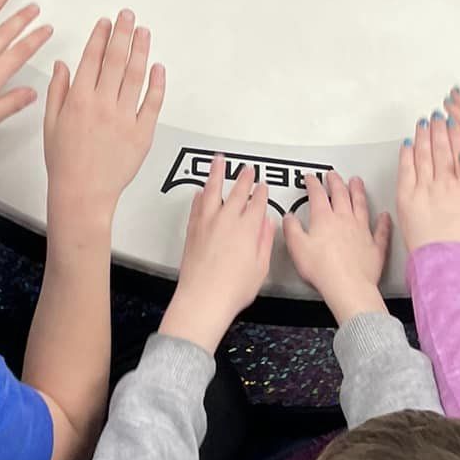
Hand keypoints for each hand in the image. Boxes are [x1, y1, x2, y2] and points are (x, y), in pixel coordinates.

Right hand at [43, 9, 164, 219]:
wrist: (82, 194)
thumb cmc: (65, 163)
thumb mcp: (50, 123)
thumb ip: (58, 90)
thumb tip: (63, 65)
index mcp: (79, 100)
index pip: (92, 58)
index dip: (100, 36)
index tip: (106, 22)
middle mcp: (102, 105)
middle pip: (116, 60)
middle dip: (123, 33)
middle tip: (128, 16)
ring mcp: (124, 118)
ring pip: (136, 75)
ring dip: (141, 50)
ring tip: (144, 32)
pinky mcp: (141, 134)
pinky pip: (152, 103)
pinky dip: (156, 84)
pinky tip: (158, 68)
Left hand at [160, 158, 275, 352]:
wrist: (203, 299)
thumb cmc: (231, 289)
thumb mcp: (260, 268)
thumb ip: (264, 242)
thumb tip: (267, 225)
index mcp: (247, 228)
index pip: (257, 203)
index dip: (261, 193)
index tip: (263, 186)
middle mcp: (227, 220)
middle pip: (237, 191)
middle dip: (244, 178)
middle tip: (247, 169)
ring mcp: (207, 222)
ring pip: (212, 189)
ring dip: (217, 172)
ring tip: (219, 160)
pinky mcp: (193, 229)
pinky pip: (197, 204)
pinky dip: (200, 194)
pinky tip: (200, 190)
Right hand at [282, 171, 390, 322]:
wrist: (347, 286)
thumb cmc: (324, 270)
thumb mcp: (297, 248)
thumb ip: (292, 229)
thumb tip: (289, 219)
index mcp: (324, 219)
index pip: (317, 194)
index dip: (313, 183)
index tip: (310, 178)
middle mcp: (345, 221)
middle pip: (341, 194)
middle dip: (336, 182)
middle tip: (333, 175)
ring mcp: (361, 232)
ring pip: (361, 205)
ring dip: (358, 192)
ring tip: (357, 182)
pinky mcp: (374, 247)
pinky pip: (381, 231)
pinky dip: (383, 222)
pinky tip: (385, 216)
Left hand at [396, 115, 459, 259]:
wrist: (446, 266)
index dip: (457, 135)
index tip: (455, 121)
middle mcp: (443, 184)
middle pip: (440, 150)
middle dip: (438, 130)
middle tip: (437, 115)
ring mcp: (423, 190)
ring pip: (422, 155)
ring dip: (422, 137)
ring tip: (423, 122)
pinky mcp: (406, 199)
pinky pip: (405, 171)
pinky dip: (406, 155)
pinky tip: (407, 144)